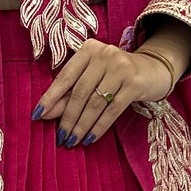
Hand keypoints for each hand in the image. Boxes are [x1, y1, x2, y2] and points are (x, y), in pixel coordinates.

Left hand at [32, 37, 179, 144]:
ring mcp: (121, 68)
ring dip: (81, 125)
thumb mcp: (91, 77)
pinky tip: (89, 138)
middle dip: (67, 117)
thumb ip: (69, 92)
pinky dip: (99, 127)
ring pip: (95, 103)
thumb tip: (46, 113)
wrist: (153, 70)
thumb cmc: (114, 74)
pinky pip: (112, 110)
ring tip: (72, 140)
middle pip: (80, 92)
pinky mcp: (135, 84)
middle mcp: (104, 55)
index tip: (38, 115)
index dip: (50, 97)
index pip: (65, 76)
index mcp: (89, 49)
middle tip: (60, 136)